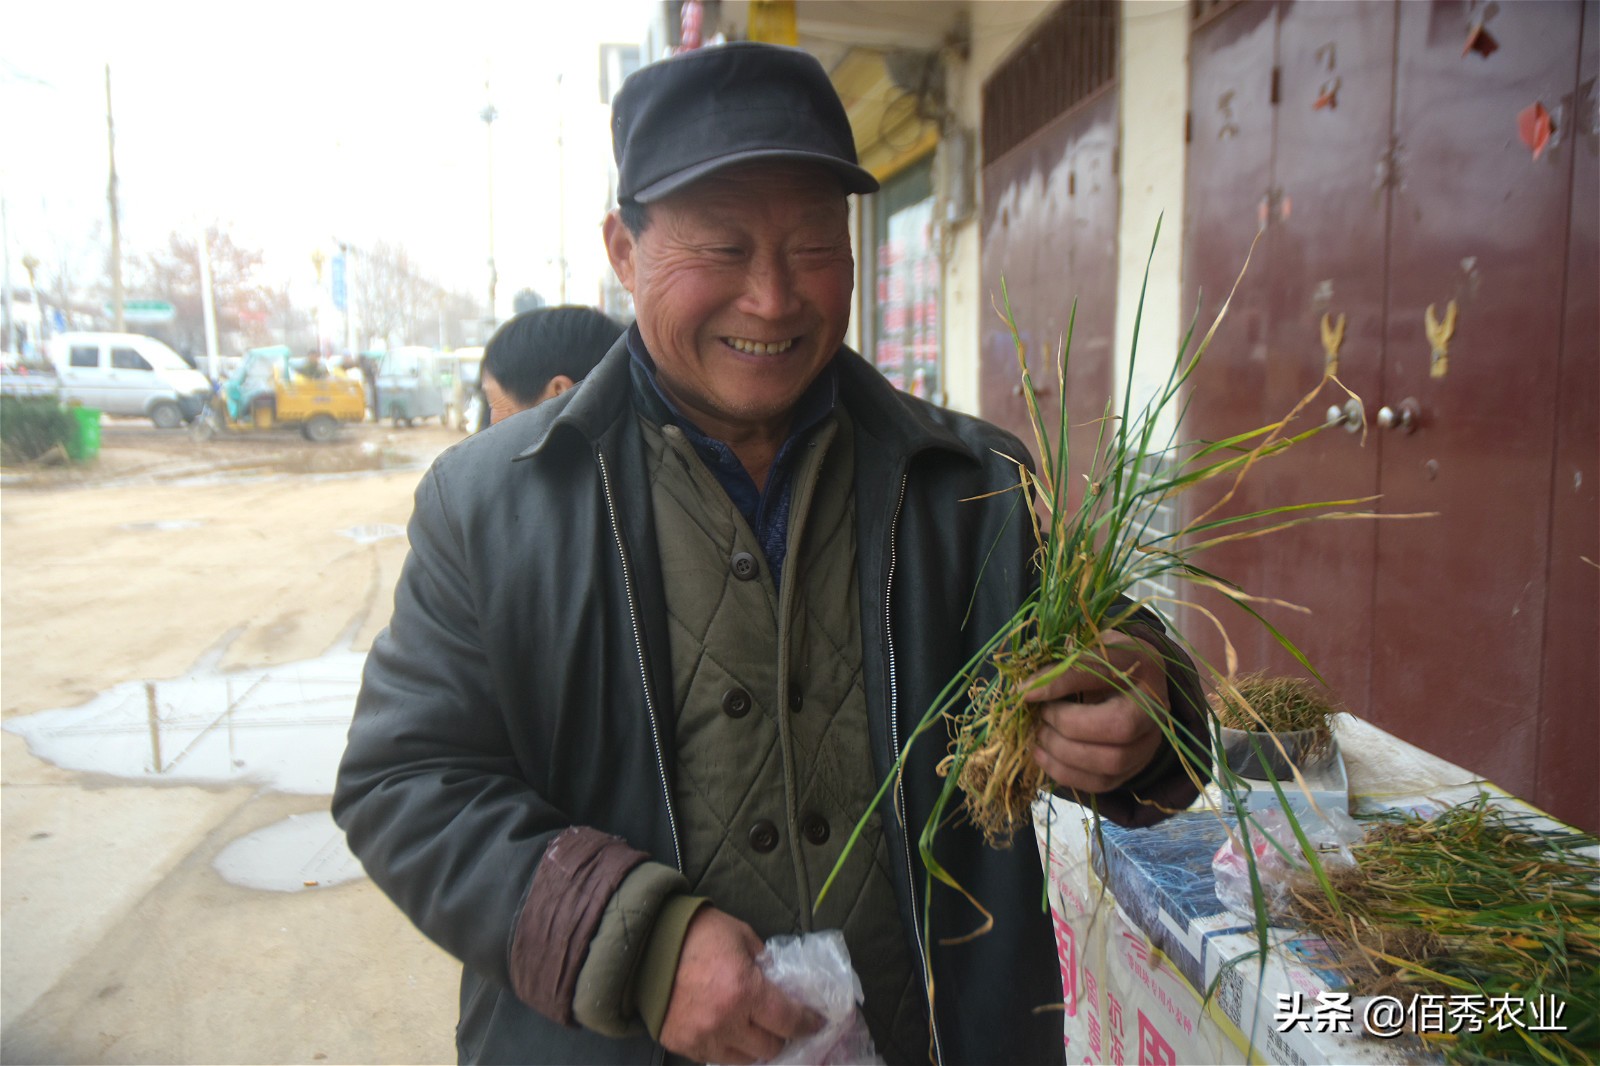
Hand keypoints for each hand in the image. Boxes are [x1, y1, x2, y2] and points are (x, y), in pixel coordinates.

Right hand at [658, 908, 821, 1064]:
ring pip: (745, 1061)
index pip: (789, 1020)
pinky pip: (716, 1060)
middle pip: (770, 1047)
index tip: (817, 1023)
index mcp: (745, 991)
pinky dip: (728, 1049)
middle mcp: (727, 1022)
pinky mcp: (683, 1046)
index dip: (808, 1023)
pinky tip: (729, 1033)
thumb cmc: (698, 933)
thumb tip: (778, 982)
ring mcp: (703, 1038)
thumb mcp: (742, 936)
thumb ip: (764, 962)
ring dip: (754, 1047)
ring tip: (754, 1031)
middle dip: (780, 1035)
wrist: (646, 945)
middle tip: (780, 1023)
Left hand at [1024, 631, 1169, 793]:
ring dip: (1064, 754)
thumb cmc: (1103, 663)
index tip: (1026, 692)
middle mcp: (1155, 707)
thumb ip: (1061, 666)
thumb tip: (1026, 691)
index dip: (1061, 683)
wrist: (1131, 685)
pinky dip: (1067, 774)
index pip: (1102, 674)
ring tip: (1040, 737)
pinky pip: (1103, 783)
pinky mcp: (1136, 767)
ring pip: (1112, 762)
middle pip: (1119, 728)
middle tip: (1041, 717)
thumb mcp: (1086, 650)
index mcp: (1143, 664)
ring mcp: (1150, 742)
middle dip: (1067, 726)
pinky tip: (1045, 757)